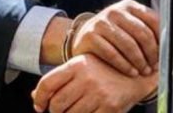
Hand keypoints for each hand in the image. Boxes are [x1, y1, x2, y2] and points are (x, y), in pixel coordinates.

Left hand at [31, 54, 156, 112]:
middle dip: (55, 110)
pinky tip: (89, 111)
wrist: (137, 73)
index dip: (40, 98)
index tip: (39, 106)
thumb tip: (36, 97)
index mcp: (77, 65)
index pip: (47, 83)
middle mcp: (87, 78)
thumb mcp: (81, 67)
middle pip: (56, 104)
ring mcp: (99, 94)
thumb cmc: (105, 69)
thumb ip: (59, 79)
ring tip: (77, 109)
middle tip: (61, 109)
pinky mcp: (110, 108)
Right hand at [72, 0, 158, 76]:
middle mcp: (115, 11)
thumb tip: (169, 44)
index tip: (163, 55)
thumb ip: (146, 30)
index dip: (160, 40)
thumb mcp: (128, 26)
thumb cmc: (112, 34)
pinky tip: (131, 72)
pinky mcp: (90, 35)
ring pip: (128, 44)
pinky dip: (124, 65)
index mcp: (129, 6)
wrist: (84, 37)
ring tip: (143, 71)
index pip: (153, 20)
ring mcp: (101, 22)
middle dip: (151, 53)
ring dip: (139, 61)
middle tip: (153, 67)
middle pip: (142, 33)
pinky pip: (112, 53)